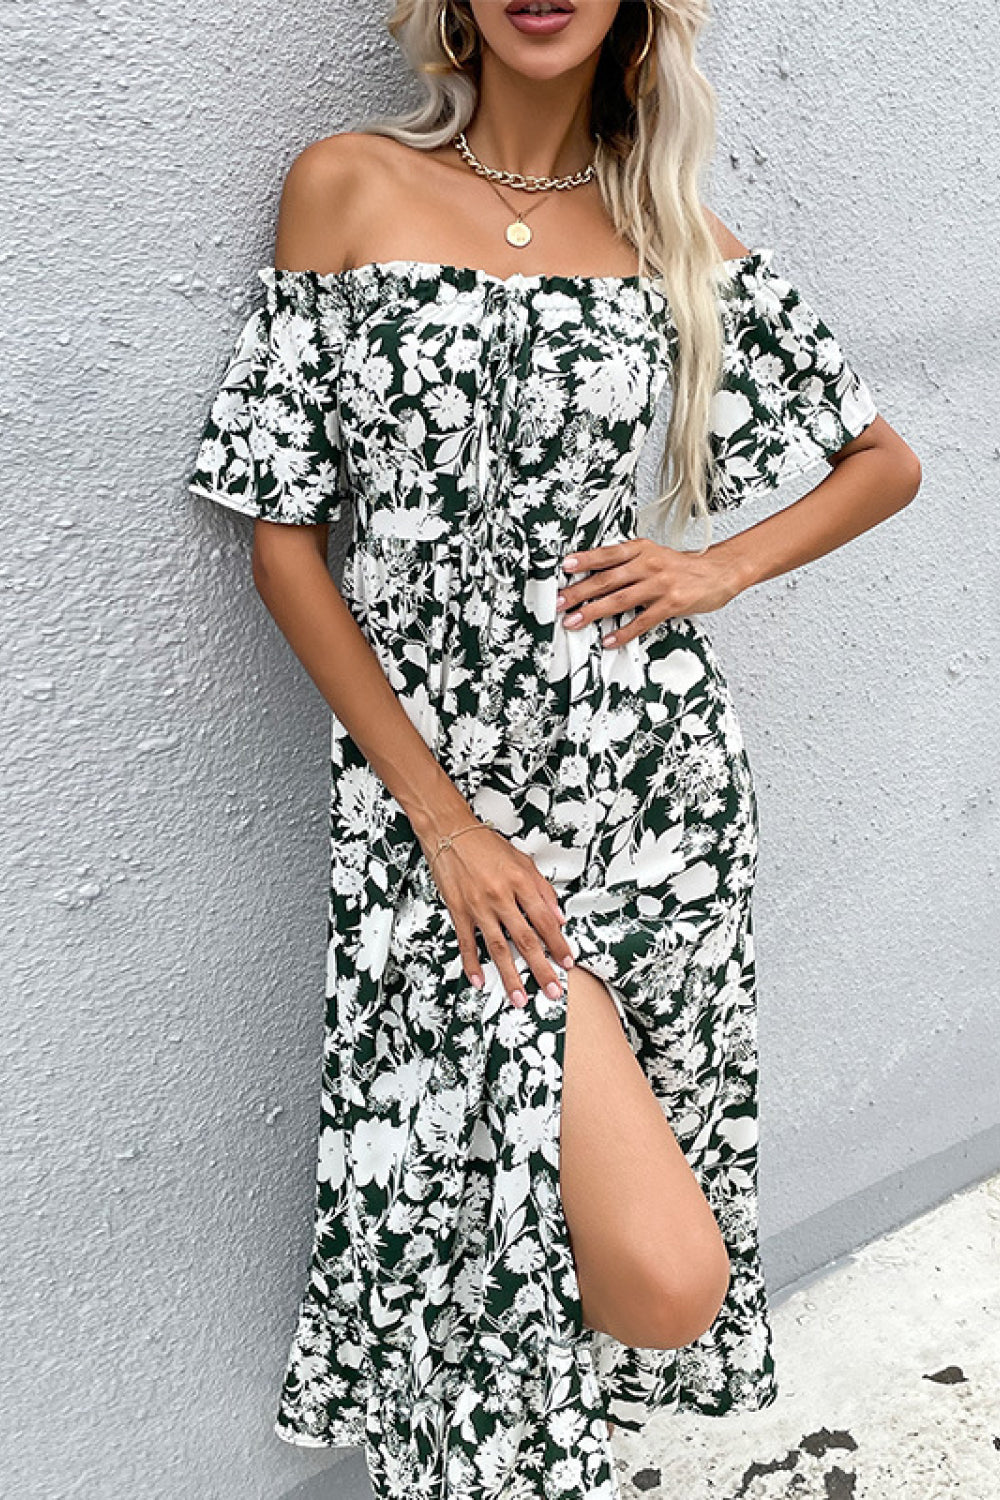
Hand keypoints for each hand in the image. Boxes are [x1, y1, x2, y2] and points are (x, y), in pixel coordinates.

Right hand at [417, 819, 574, 1008]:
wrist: (449, 833)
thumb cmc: (485, 845)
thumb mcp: (522, 861)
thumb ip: (542, 890)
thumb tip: (558, 917)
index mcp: (520, 882)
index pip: (545, 920)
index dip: (558, 944)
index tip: (567, 962)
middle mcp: (500, 896)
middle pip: (525, 939)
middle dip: (541, 968)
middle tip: (552, 990)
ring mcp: (478, 906)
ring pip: (498, 947)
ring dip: (510, 975)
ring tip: (520, 997)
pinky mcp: (458, 910)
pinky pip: (467, 942)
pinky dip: (472, 964)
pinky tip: (479, 980)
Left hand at [556, 538, 741, 646]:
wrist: (720, 572)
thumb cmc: (683, 568)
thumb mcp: (655, 555)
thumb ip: (629, 564)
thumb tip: (596, 578)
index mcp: (642, 550)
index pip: (608, 554)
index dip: (585, 560)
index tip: (564, 567)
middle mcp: (649, 564)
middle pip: (608, 578)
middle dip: (579, 592)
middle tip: (558, 602)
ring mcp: (660, 584)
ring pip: (620, 599)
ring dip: (593, 612)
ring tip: (574, 622)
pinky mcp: (672, 603)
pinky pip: (643, 620)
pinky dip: (624, 632)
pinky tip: (609, 640)